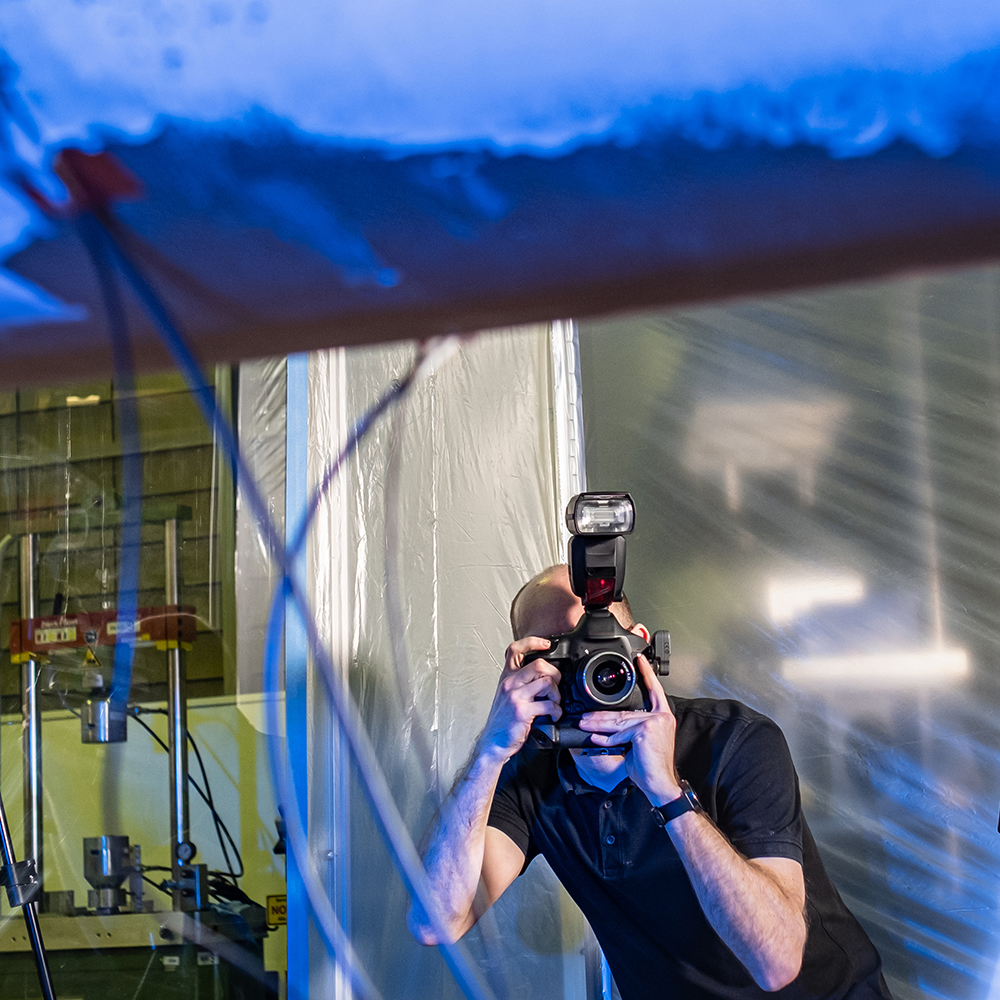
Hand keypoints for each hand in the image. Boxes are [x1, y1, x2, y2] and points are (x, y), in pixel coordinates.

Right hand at [478, 637, 562, 763]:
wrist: (493, 742)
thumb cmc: (503, 721)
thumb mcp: (507, 695)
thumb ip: (521, 682)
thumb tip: (544, 674)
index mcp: (506, 677)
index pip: (515, 649)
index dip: (532, 642)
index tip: (546, 644)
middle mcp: (510, 683)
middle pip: (539, 664)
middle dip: (555, 674)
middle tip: (556, 686)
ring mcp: (515, 696)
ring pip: (547, 682)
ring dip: (557, 694)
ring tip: (554, 703)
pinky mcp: (522, 711)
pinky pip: (548, 704)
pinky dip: (556, 711)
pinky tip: (553, 715)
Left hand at [578, 654, 681, 804]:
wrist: (660, 784)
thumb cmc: (650, 766)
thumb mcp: (638, 742)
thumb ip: (628, 729)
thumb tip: (607, 727)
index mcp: (662, 716)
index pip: (654, 690)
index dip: (646, 674)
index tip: (639, 659)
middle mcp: (662, 716)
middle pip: (625, 711)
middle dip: (601, 715)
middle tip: (585, 716)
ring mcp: (655, 722)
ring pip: (619, 721)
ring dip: (598, 724)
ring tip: (584, 724)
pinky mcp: (646, 730)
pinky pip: (620, 733)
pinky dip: (606, 738)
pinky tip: (595, 738)